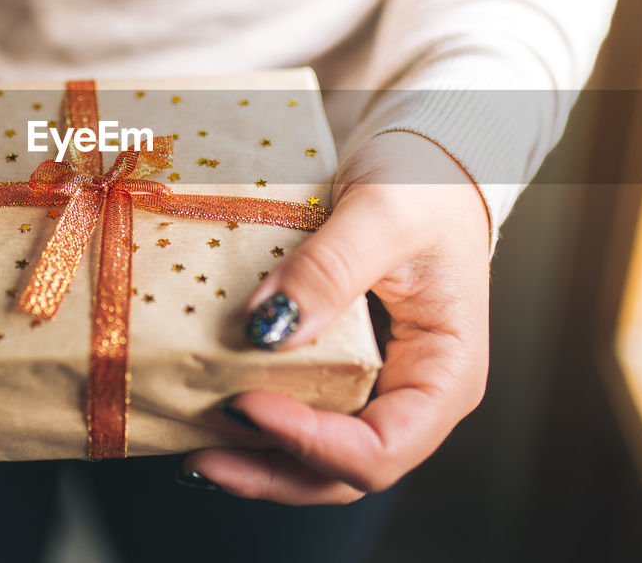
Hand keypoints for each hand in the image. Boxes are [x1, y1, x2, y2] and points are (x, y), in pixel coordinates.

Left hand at [181, 130, 490, 503]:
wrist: (427, 168)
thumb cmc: (427, 188)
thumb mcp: (383, 216)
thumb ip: (329, 271)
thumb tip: (268, 330)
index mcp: (446, 374)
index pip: (384, 447)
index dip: (312, 443)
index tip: (246, 404)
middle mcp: (412, 396)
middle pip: (343, 471)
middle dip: (270, 473)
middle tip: (201, 456)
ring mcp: (375, 388)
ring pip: (316, 458)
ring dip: (256, 458)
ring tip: (194, 445)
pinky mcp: (340, 370)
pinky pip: (301, 411)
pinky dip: (256, 423)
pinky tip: (210, 413)